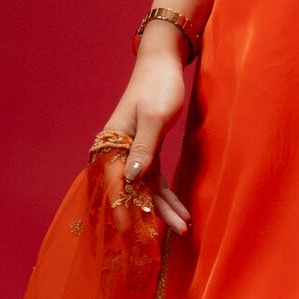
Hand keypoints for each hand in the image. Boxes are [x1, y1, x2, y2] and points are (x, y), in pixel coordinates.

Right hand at [95, 36, 192, 237]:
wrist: (162, 64)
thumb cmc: (158, 86)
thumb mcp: (156, 117)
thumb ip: (145, 148)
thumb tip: (132, 178)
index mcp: (114, 141)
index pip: (114, 180)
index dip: (120, 206)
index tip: (126, 230)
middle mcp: (118, 149)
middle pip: (131, 188)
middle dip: (150, 213)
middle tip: (171, 234)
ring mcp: (132, 151)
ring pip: (145, 187)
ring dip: (163, 208)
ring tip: (184, 227)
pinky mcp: (146, 150)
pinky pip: (154, 180)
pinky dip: (166, 195)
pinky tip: (181, 210)